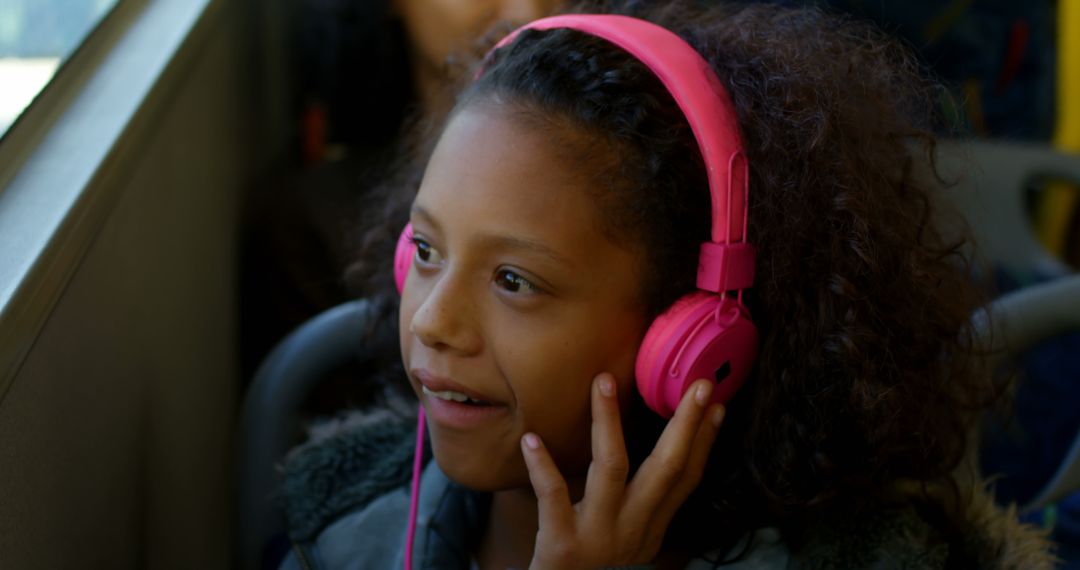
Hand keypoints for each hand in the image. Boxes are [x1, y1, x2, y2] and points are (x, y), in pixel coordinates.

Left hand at [521, 373, 725, 569]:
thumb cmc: (592, 561)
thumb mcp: (630, 535)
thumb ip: (644, 500)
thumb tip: (665, 448)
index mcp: (652, 527)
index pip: (687, 478)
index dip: (704, 439)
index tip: (715, 402)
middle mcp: (633, 530)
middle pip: (666, 469)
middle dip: (684, 424)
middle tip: (697, 384)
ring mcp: (598, 535)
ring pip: (610, 468)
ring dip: (608, 422)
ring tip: (603, 381)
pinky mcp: (561, 542)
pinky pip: (553, 496)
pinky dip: (542, 467)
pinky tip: (532, 439)